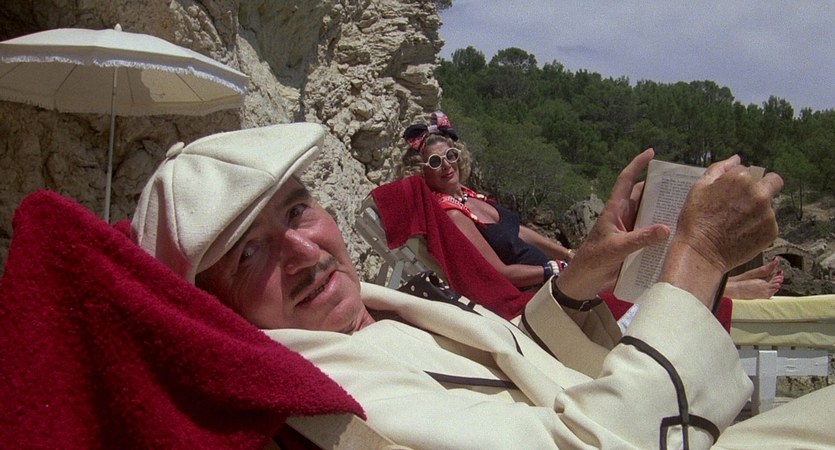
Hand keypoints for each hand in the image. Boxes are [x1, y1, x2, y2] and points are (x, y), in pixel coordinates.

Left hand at [557, 149, 670, 299]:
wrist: (585, 281)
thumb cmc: (594, 260)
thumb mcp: (617, 248)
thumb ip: (640, 239)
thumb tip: (666, 228)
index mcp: (615, 210)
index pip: (626, 181)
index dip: (637, 165)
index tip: (651, 153)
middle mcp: (624, 216)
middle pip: (643, 195)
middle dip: (659, 188)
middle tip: (682, 183)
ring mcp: (630, 229)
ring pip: (649, 213)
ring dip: (663, 210)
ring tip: (687, 204)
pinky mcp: (635, 243)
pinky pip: (652, 232)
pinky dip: (663, 230)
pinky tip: (679, 231)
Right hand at [660, 155, 782, 304]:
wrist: (701, 252)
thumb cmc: (696, 219)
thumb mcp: (699, 188)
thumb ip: (719, 168)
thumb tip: (736, 158)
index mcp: (741, 179)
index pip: (747, 171)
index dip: (737, 181)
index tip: (728, 193)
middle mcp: (759, 193)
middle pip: (773, 182)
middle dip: (764, 186)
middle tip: (746, 202)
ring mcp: (768, 213)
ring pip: (769, 205)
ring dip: (758, 209)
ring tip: (736, 223)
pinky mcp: (772, 231)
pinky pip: (768, 223)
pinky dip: (758, 227)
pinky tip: (741, 233)